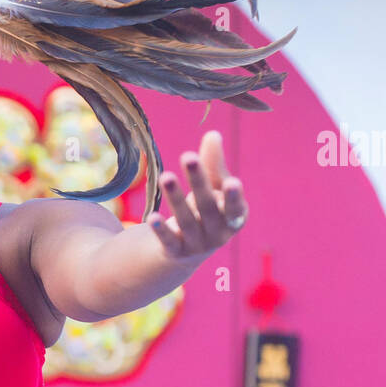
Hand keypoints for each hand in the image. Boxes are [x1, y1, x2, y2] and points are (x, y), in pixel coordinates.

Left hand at [145, 130, 247, 261]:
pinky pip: (169, 240)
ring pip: (186, 221)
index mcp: (234, 217)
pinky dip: (160, 229)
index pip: (234, 206)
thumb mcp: (213, 187)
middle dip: (198, 182)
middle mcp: (218, 233)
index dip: (233, 197)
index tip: (232, 182)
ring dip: (176, 199)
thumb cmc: (207, 208)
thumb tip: (213, 134)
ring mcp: (197, 244)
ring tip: (166, 176)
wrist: (190, 249)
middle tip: (188, 156)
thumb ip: (214, 163)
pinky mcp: (176, 251)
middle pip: (207, 206)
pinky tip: (151, 216)